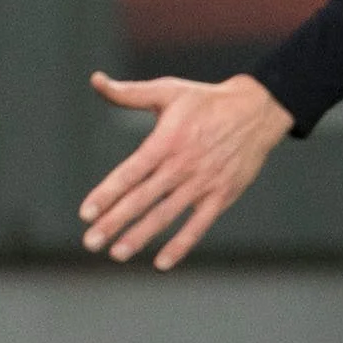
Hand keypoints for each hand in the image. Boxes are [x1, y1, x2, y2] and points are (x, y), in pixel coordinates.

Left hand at [79, 72, 291, 268]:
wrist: (257, 111)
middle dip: (115, 222)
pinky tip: (162, 262)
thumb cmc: (205, 101)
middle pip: (143, 199)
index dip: (107, 193)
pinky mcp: (221, 196)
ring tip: (117, 253)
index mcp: (166, 141)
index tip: (86, 213)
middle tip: (90, 242)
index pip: (130, 173)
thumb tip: (95, 80)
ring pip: (166, 215)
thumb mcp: (168, 91)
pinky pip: (199, 225)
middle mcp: (182, 165)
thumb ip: (129, 93)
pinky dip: (181, 245)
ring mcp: (203, 183)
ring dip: (141, 236)